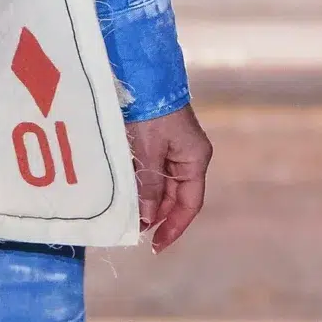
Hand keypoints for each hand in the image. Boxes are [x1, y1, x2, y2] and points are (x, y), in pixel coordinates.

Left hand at [125, 103, 211, 251]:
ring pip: (161, 186)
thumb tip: (148, 219)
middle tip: (134, 232)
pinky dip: (141, 185)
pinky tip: (126, 195)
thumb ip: (149, 186)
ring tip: (128, 217)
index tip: (157, 246)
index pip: (189, 204)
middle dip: (157, 215)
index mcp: (195, 159)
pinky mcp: (158, 142)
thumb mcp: (148, 152)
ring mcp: (174, 149)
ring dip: (147, 201)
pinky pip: (152, 171)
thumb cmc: (150, 111)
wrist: (142, 76)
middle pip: (175, 197)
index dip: (174, 227)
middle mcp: (188, 157)